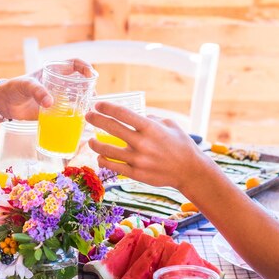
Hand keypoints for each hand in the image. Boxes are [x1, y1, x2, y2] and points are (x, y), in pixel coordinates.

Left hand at [0, 59, 94, 119]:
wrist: (5, 104)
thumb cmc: (14, 88)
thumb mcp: (26, 85)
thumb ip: (37, 91)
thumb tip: (50, 103)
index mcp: (53, 71)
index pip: (74, 64)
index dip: (85, 67)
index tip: (91, 74)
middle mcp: (59, 83)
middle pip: (80, 81)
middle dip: (90, 87)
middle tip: (92, 95)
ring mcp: (58, 97)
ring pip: (77, 97)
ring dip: (86, 101)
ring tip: (89, 108)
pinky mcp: (55, 110)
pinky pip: (69, 111)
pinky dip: (76, 115)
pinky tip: (80, 119)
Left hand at [86, 101, 204, 188]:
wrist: (189, 171)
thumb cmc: (180, 145)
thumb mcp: (170, 125)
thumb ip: (151, 118)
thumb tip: (135, 115)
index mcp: (150, 128)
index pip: (123, 114)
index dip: (107, 107)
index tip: (98, 104)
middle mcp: (142, 143)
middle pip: (112, 128)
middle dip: (96, 120)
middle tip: (88, 116)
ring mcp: (138, 160)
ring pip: (107, 150)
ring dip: (95, 143)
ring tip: (90, 140)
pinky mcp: (136, 174)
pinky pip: (113, 166)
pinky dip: (103, 160)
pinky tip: (100, 156)